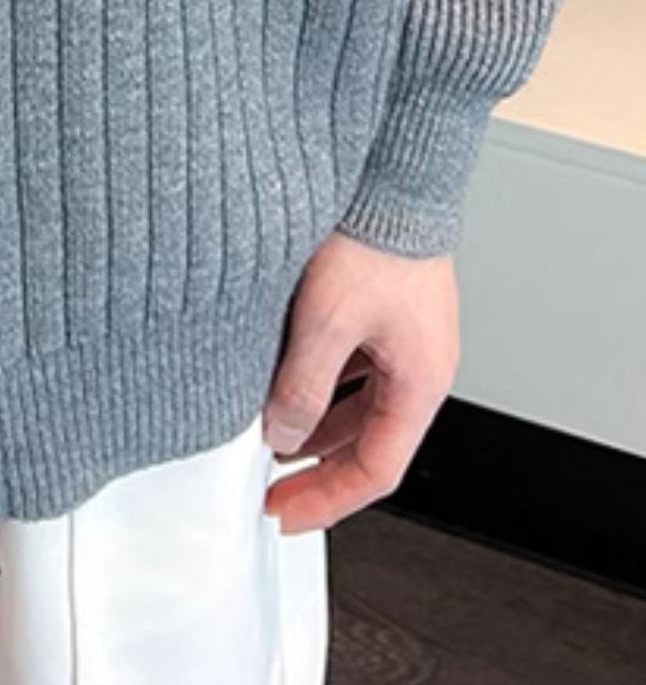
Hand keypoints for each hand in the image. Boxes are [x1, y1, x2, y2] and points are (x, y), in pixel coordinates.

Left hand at [261, 230, 458, 534]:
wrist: (393, 172)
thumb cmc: (376, 234)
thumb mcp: (327, 320)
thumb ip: (303, 384)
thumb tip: (280, 430)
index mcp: (421, 381)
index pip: (376, 469)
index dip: (328, 499)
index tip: (284, 512)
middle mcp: (418, 364)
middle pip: (365, 439)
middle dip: (316, 466)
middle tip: (268, 480)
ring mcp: (403, 336)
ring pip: (354, 401)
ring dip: (312, 421)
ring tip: (264, 430)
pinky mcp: (383, 307)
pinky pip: (350, 363)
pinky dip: (317, 381)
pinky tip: (280, 375)